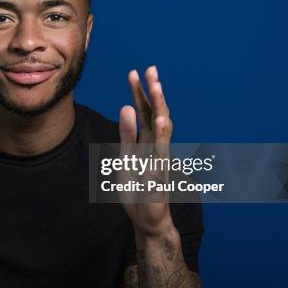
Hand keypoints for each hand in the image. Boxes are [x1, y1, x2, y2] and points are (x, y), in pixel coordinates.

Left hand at [119, 65, 173, 238]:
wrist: (148, 219)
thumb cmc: (137, 189)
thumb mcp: (125, 158)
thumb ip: (127, 135)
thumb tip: (125, 108)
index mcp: (146, 141)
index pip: (144, 112)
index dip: (139, 92)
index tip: (135, 72)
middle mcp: (155, 146)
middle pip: (156, 113)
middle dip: (152, 91)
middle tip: (151, 69)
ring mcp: (159, 157)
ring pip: (162, 127)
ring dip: (160, 106)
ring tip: (157, 86)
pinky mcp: (160, 172)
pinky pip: (161, 150)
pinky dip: (162, 135)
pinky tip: (162, 120)